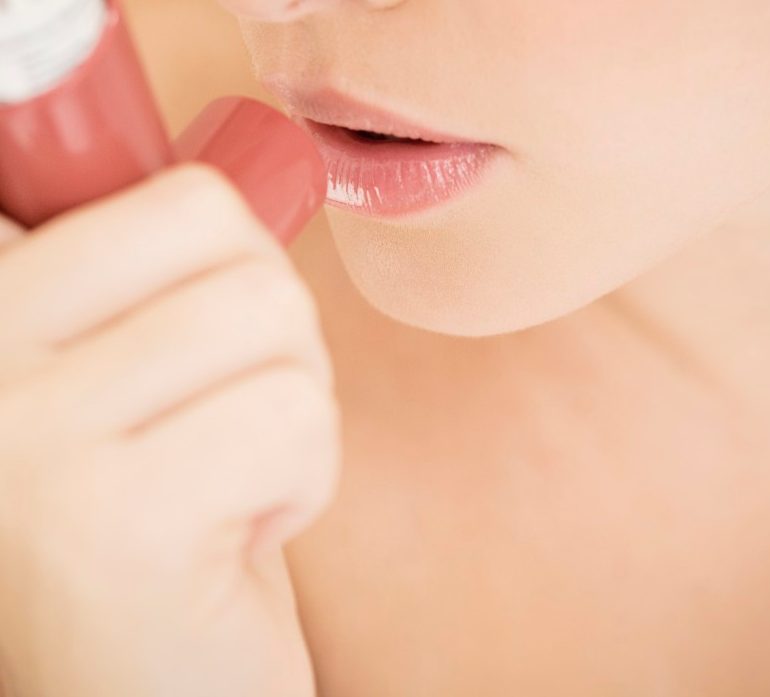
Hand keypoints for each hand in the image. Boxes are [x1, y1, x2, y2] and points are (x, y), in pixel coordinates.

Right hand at [0, 164, 338, 696]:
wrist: (151, 685)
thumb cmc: (169, 524)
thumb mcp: (134, 376)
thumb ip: (152, 273)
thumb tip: (240, 160)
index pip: (171, 194)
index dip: (226, 249)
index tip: (211, 318)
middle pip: (232, 240)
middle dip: (274, 333)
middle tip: (230, 418)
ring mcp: (30, 441)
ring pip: (273, 321)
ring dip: (291, 411)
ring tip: (230, 481)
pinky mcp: (119, 522)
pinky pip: (293, 418)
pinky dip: (302, 478)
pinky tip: (236, 537)